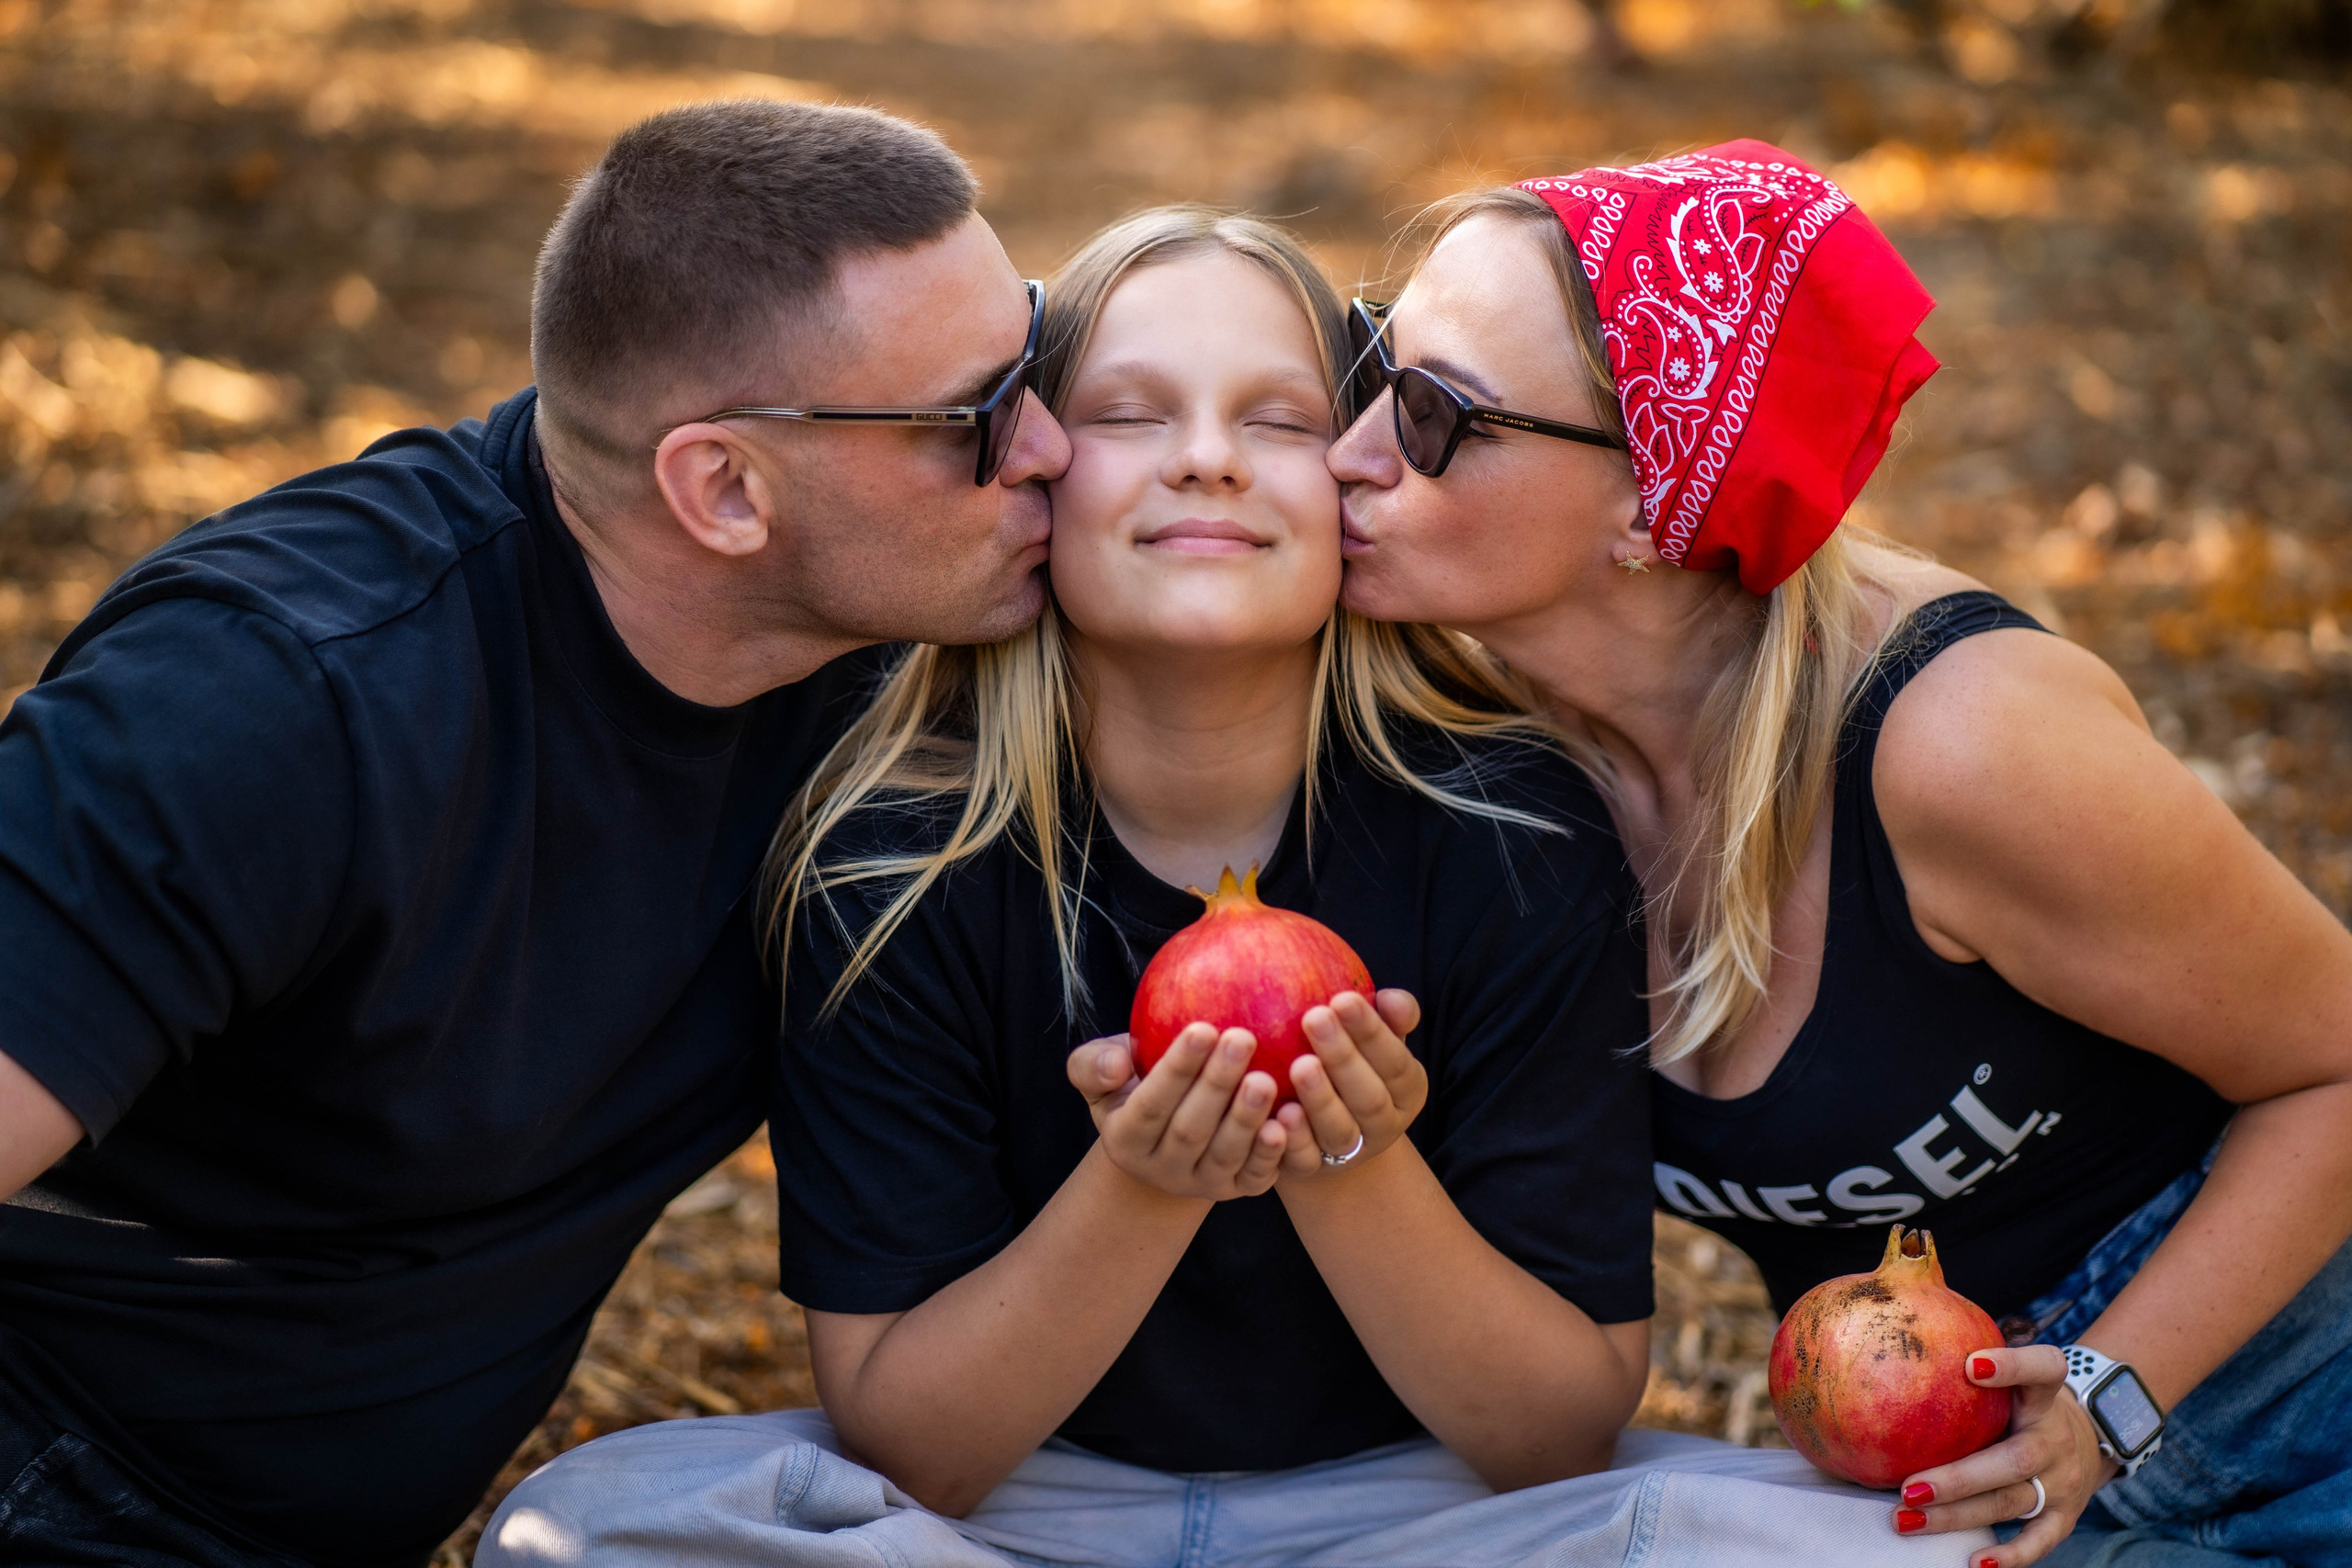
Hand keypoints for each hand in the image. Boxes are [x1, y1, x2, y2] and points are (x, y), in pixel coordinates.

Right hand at [1065, 1027, 1285, 1200]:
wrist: (1166, 1138)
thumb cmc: (1135, 1083)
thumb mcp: (1099, 1071)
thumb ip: (1093, 1065)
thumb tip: (1116, 1065)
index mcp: (1125, 1138)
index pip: (1150, 1105)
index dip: (1176, 1069)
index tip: (1202, 1028)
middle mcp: (1161, 1168)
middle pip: (1191, 1130)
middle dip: (1217, 1084)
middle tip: (1242, 1038)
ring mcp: (1201, 1183)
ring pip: (1225, 1155)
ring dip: (1247, 1118)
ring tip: (1267, 1077)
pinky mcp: (1237, 1190)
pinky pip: (1256, 1177)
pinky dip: (1273, 1152)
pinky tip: (1289, 1117)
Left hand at [1273, 988, 1425, 1181]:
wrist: (1324, 1126)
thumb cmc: (1350, 1061)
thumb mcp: (1374, 1036)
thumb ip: (1390, 1016)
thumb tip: (1391, 999)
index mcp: (1406, 1089)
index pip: (1395, 1061)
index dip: (1371, 1031)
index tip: (1341, 997)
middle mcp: (1384, 1125)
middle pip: (1369, 1097)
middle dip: (1343, 1057)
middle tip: (1314, 1017)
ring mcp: (1349, 1152)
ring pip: (1339, 1131)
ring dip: (1320, 1099)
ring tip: (1299, 1065)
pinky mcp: (1313, 1169)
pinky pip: (1304, 1159)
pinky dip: (1292, 1139)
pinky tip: (1277, 1113)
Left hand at [1892, 1345, 2114, 1566]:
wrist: (2088, 1441)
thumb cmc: (2021, 1405)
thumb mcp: (2010, 1378)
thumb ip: (1966, 1359)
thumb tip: (1887, 1329)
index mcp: (2043, 1396)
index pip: (2044, 1369)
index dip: (2014, 1365)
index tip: (1971, 1364)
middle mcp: (2054, 1438)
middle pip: (2012, 1459)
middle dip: (1958, 1477)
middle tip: (1907, 1487)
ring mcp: (2063, 1481)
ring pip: (2011, 1501)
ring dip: (1957, 1515)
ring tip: (1906, 1519)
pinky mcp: (2065, 1517)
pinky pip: (2039, 1541)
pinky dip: (2010, 1555)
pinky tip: (1975, 1562)